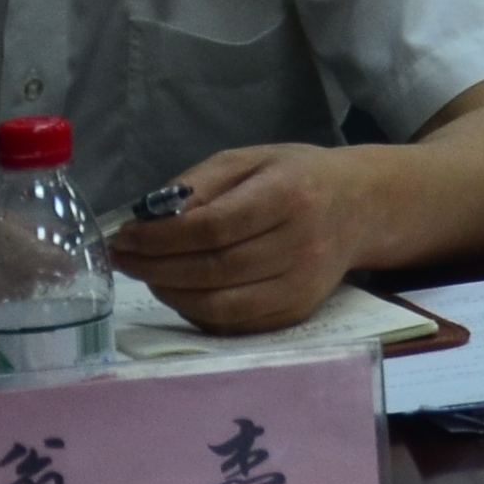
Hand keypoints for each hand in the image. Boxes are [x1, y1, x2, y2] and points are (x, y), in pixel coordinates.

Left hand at [107, 144, 366, 331]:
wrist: (360, 207)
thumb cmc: (297, 177)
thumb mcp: (250, 159)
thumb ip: (199, 184)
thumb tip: (149, 220)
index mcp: (290, 195)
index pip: (214, 227)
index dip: (161, 238)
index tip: (126, 236)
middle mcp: (301, 244)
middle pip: (213, 269)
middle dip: (155, 267)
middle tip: (124, 259)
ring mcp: (302, 285)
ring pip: (219, 304)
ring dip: (170, 293)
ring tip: (147, 275)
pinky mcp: (297, 311)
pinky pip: (233, 323)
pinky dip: (196, 311)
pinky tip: (179, 291)